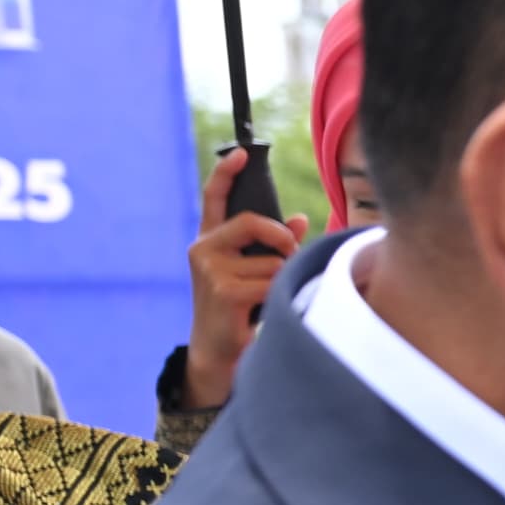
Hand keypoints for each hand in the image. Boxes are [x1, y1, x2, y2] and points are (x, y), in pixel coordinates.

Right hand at [182, 146, 308, 409]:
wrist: (219, 351)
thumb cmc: (240, 308)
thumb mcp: (253, 271)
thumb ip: (271, 245)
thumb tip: (301, 220)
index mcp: (210, 240)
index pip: (215, 198)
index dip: (226, 173)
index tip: (241, 153)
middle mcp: (203, 249)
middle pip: (251, 221)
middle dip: (279, 235)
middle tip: (290, 250)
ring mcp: (210, 269)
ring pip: (270, 259)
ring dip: (279, 277)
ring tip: (265, 296)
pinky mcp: (224, 290)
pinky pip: (271, 280)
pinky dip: (277, 293)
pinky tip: (262, 309)